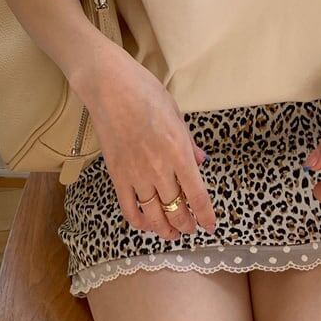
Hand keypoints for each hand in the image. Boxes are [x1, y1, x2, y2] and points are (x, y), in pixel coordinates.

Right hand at [73, 48, 217, 239]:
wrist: (109, 87)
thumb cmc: (145, 92)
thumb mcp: (176, 114)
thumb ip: (189, 143)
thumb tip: (200, 161)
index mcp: (179, 151)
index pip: (198, 195)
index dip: (206, 216)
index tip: (211, 226)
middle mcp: (160, 168)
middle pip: (176, 209)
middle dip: (186, 224)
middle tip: (190, 228)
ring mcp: (136, 174)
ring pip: (154, 214)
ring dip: (165, 229)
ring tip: (172, 233)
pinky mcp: (116, 175)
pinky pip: (129, 208)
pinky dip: (139, 221)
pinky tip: (146, 223)